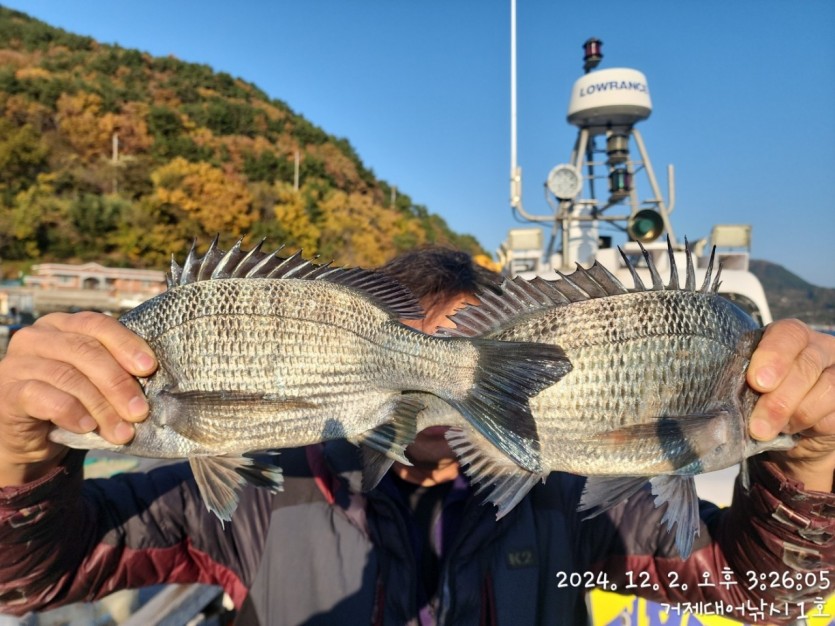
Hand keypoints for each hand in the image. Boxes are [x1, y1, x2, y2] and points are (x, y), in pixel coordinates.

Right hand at [0, 312, 155, 483]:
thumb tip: (153, 381)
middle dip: (118, 383)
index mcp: (63, 325)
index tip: (149, 368)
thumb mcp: (97, 381)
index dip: (126, 345)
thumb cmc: (73, 401)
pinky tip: (87, 427)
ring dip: (101, 407)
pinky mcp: (7, 391)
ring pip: (68, 377)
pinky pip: (42, 397)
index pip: (98, 325)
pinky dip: (71, 413)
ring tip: (122, 431)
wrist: (32, 437)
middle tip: (140, 411)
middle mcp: (37, 337)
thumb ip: (117, 372)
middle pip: (86, 351)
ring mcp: (18, 363)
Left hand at [748, 319, 834, 491]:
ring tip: (768, 431)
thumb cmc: (760, 398)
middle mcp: (818, 348)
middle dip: (779, 400)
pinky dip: (809, 426)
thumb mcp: (747, 385)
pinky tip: (792, 431)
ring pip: (826, 389)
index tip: (757, 382)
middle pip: (806, 365)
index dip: (774, 356)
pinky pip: (833, 415)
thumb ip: (742, 384)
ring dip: (793, 416)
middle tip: (757, 426)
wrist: (791, 431)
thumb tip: (723, 404)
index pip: (788, 334)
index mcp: (788, 336)